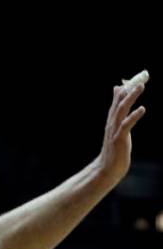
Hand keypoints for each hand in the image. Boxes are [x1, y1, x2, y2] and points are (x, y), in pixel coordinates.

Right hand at [97, 70, 147, 184]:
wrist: (107, 169)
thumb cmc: (114, 152)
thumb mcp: (117, 134)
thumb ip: (118, 121)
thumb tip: (119, 117)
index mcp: (111, 122)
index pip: (115, 103)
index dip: (122, 92)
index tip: (129, 80)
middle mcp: (111, 124)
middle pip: (118, 104)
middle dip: (128, 91)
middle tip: (138, 80)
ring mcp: (114, 131)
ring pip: (121, 110)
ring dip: (130, 98)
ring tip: (140, 87)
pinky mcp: (119, 139)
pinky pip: (127, 125)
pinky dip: (134, 116)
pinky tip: (142, 109)